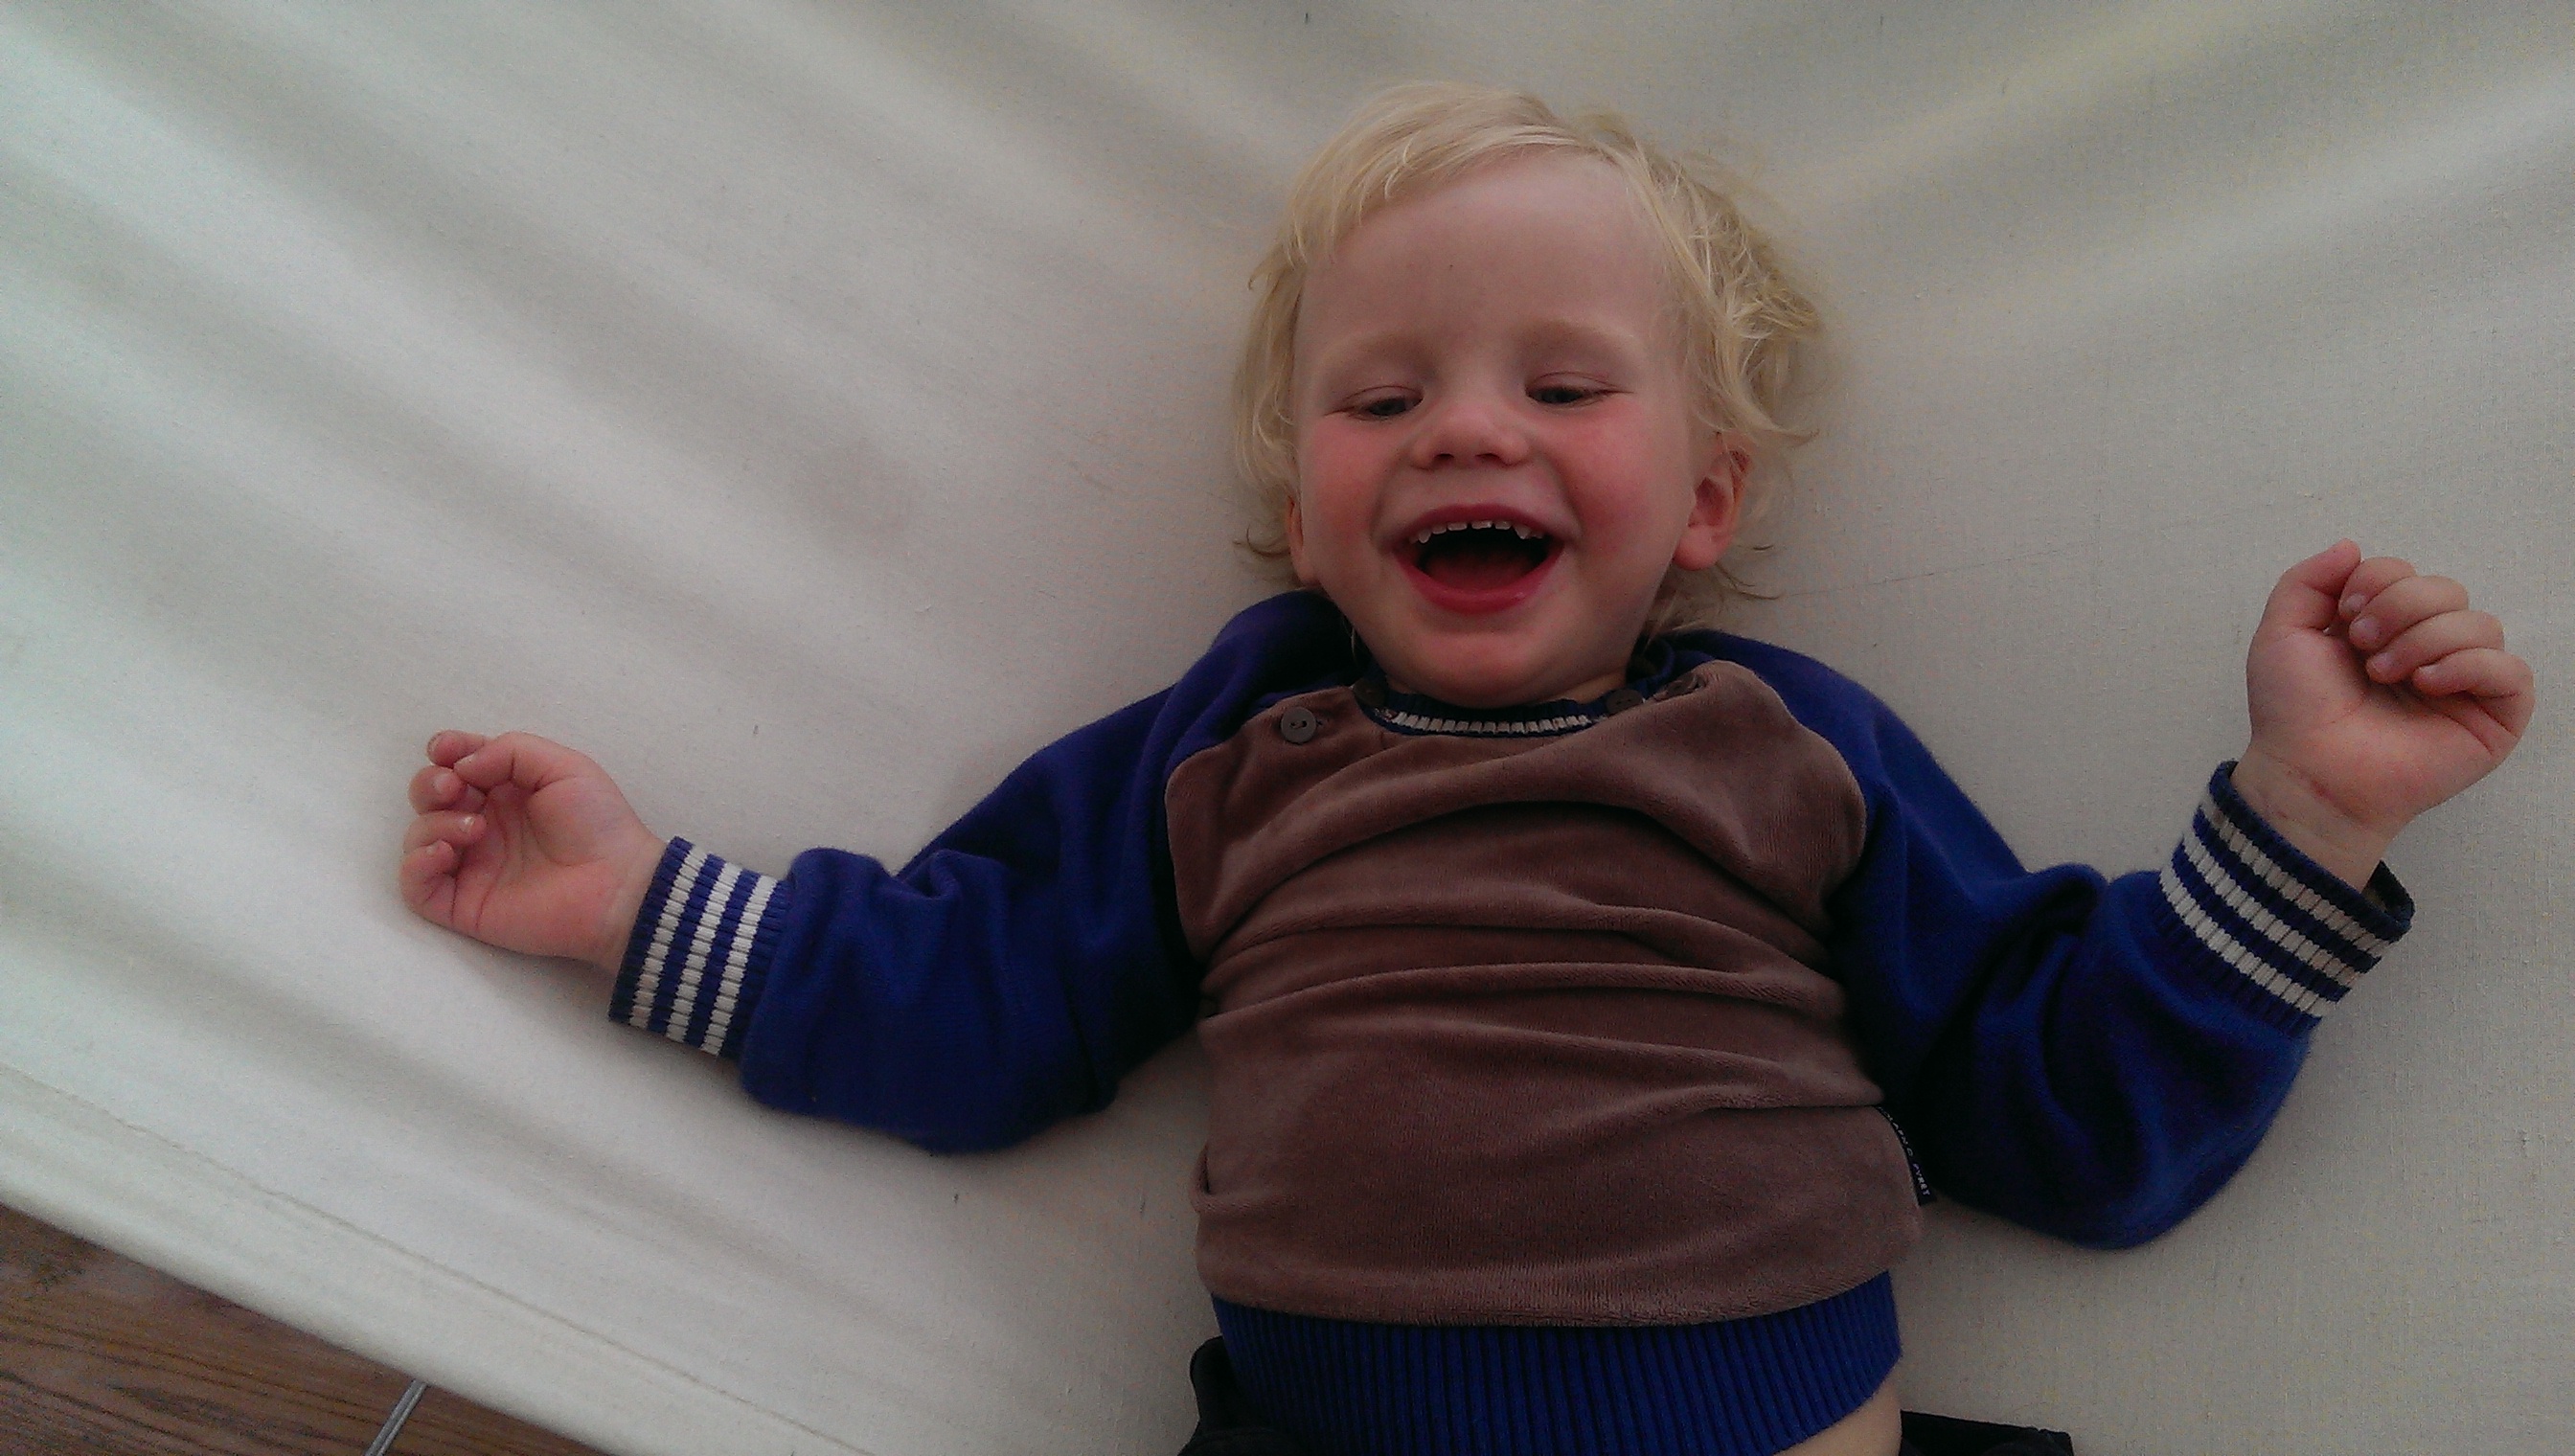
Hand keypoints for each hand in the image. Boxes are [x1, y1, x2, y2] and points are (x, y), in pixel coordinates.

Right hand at [399, 731, 665, 972]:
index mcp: (505, 791)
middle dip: (429, 784)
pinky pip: (415, 886)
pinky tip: (446, 853)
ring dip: (433, 824)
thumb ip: (511, 751)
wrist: (615, 885)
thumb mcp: (564, 766)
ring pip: (418, 837)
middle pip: (427, 797)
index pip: (456, 765)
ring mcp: (471, 865)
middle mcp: (483, 825)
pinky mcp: (463, 904)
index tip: (446, 749)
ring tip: (475, 829)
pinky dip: (416, 865)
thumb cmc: (597, 823)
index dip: (444, 752)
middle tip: (454, 788)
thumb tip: (461, 765)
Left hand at [2234, 542, 2533, 887]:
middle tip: (2365, 647)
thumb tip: (2351, 545)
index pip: (2405, 572)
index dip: (2378, 581)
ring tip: (2387, 675)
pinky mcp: (2492, 717)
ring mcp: (2462, 683)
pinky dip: (2469, 666)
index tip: (2345, 616)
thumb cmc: (2294, 713)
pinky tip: (2427, 684)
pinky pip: (2510, 670)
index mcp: (2383, 627)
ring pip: (2482, 623)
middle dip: (2402, 606)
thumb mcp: (2282, 634)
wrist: (2308, 772)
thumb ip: (2307, 581)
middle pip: (2447, 588)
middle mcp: (2426, 649)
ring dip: (2427, 639)